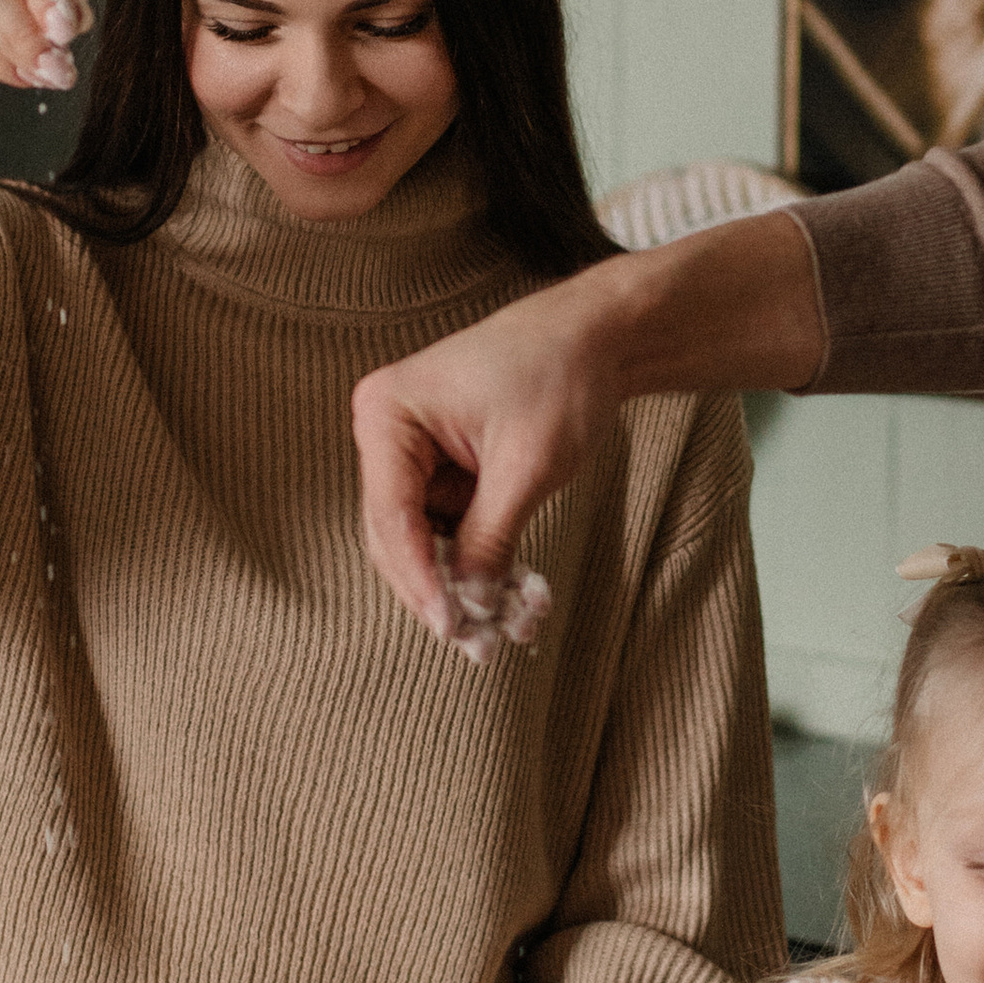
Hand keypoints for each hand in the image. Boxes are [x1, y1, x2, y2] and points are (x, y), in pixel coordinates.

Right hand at [352, 212, 822, 637]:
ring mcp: (411, 455)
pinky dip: (480, 564)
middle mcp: (386, 432)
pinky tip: (516, 596)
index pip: (391, 515)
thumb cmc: (559, 377)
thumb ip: (490, 539)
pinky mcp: (443, 471)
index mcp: (387, 413)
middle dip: (440, 592)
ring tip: (511, 625)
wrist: (597, 338)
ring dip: (465, 586)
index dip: (419, 580)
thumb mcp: (526, 466)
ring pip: (424, 544)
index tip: (450, 626)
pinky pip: (451, 532)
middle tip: (478, 644)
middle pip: (397, 537)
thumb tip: (468, 607)